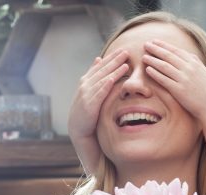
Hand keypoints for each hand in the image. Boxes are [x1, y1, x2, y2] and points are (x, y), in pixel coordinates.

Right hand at [67, 49, 128, 173]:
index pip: (101, 67)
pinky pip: (99, 93)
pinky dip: (105, 84)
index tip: (122, 50)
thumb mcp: (93, 95)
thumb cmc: (89, 115)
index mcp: (87, 82)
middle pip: (102, 70)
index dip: (111, 58)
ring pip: (102, 79)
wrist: (79, 132)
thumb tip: (99, 60)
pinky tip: (113, 78)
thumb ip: (97, 80)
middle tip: (126, 51)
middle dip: (114, 60)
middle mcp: (85, 86)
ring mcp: (85, 95)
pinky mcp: (88, 105)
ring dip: (113, 70)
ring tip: (125, 61)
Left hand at [142, 40, 205, 129]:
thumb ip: (197, 63)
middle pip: (169, 56)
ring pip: (164, 66)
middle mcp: (189, 69)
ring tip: (144, 57)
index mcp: (194, 64)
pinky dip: (155, 74)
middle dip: (156, 49)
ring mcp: (184, 79)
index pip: (176, 51)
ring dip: (153, 60)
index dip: (164, 45)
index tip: (155, 41)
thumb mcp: (205, 73)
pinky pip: (164, 80)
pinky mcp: (179, 91)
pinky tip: (148, 70)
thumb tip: (189, 54)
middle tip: (145, 44)